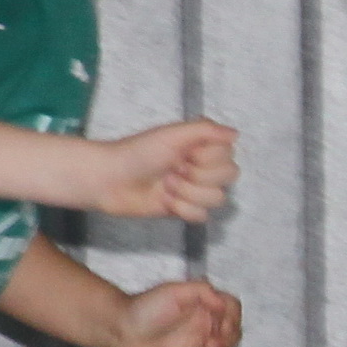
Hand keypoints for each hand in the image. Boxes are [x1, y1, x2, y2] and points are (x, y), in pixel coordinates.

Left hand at [94, 119, 239, 222]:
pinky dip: (182, 209)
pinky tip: (165, 201)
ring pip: (217, 199)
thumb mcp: (171, 134)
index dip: (207, 158)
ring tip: (166, 185)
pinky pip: (203, 217)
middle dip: (199, 176)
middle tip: (173, 169)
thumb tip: (236, 134)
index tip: (183, 154)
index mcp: (201, 146)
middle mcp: (201, 167)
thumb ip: (206, 129)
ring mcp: (194, 190)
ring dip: (188, 193)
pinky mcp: (184, 210)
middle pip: (228, 178)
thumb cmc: (136, 153)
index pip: (228, 156)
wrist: (110, 180)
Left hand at [113, 278, 243, 346]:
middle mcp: (205, 327)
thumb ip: (203, 291)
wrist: (121, 330)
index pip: (233, 312)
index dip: (233, 320)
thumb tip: (223, 305)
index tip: (221, 326)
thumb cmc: (145, 307)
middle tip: (207, 345)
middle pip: (232, 339)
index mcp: (205, 308)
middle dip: (225, 345)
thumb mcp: (174, 291)